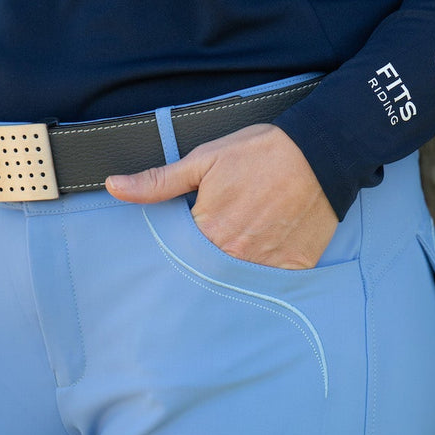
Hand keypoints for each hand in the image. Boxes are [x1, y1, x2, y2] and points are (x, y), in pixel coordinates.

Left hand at [104, 123, 338, 268]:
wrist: (321, 152)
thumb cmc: (261, 152)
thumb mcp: (204, 159)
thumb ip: (158, 181)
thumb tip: (113, 186)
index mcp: (208, 230)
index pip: (180, 256)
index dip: (180, 249)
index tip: (185, 241)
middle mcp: (235, 255)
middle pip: (208, 272)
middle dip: (206, 264)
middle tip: (215, 247)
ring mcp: (267, 264)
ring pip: (240, 280)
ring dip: (235, 271)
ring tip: (243, 247)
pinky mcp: (295, 266)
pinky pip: (274, 282)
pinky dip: (267, 274)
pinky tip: (267, 255)